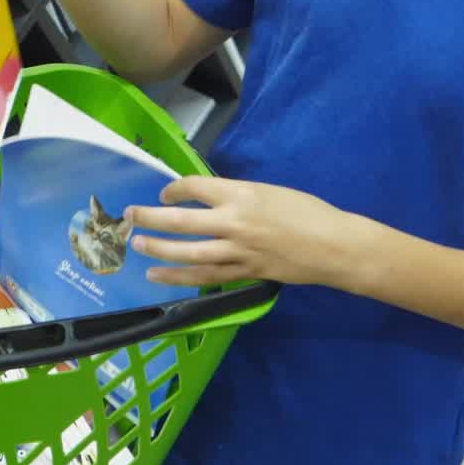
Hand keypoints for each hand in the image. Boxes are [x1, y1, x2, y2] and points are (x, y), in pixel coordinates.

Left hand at [125, 177, 359, 289]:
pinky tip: (159, 276)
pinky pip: (205, 276)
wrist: (334, 246)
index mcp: (241, 194)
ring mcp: (238, 251)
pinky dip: (179, 277)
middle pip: (181, 221)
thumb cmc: (306, 211)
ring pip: (188, 253)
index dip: (173, 189)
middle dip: (150, 218)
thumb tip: (206, 197)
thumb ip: (235, 195)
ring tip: (137, 245)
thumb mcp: (268, 191)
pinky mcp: (244, 273)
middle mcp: (234, 222)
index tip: (163, 194)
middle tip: (128, 216)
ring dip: (158, 249)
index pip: (194, 187)